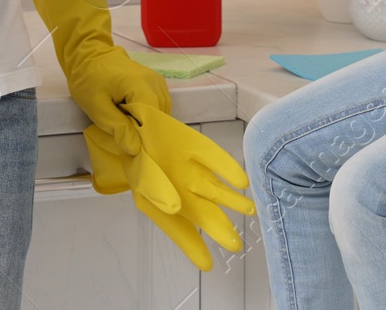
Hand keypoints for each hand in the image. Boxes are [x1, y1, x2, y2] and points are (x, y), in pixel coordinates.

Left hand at [24, 0, 170, 155]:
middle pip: (160, 117)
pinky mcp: (154, 82)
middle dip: (145, 132)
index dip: (144, 138)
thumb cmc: (88, 78)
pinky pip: (158, 105)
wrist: (87, 53)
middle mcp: (156, 82)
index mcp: (142, 86)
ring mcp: (157, 81)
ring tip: (127, 128)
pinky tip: (131, 118)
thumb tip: (135, 149)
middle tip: (125, 140)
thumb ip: (116, 127)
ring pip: (161, 113)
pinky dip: (147, 115)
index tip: (131, 149)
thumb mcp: (96, 106)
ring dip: (146, 124)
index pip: (154, 121)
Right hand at [81, 108, 255, 271]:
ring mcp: (192, 171)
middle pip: (203, 214)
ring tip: (250, 211)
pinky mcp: (199, 149)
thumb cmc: (135, 155)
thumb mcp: (139, 173)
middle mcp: (181, 192)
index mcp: (160, 205)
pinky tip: (242, 182)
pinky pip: (216, 160)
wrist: (134, 123)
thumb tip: (173, 208)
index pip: (178, 230)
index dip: (193, 248)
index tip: (207, 263)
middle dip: (219, 229)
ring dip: (234, 202)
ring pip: (216, 192)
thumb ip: (154, 189)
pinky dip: (229, 170)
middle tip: (235, 245)